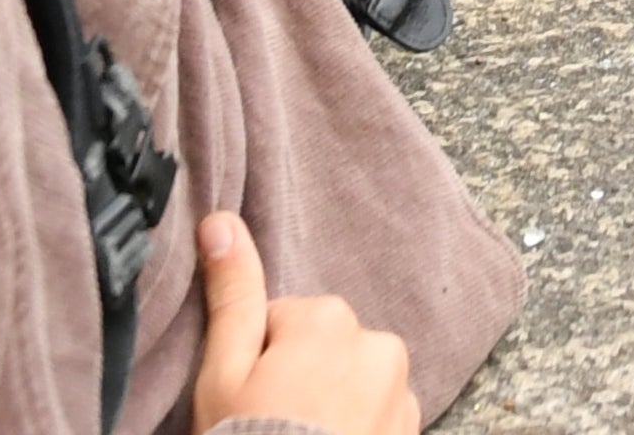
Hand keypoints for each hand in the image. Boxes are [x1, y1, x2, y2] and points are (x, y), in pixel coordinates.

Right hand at [188, 218, 412, 434]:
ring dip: (332, 404)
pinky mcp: (412, 431)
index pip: (283, 322)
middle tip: (273, 426)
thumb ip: (231, 294)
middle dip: (300, 378)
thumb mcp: (224, 372)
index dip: (257, 362)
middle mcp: (380, 344)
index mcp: (330, 319)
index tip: (248, 400)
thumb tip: (221, 221)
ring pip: (354, 381)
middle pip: (325, 348)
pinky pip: (379, 416)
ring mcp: (402, 392)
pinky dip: (358, 430)